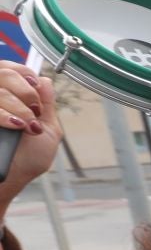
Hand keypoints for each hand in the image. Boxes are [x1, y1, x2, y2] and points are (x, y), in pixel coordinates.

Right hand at [0, 66, 56, 199]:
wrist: (9, 181)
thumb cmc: (26, 161)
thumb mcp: (46, 130)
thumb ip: (46, 104)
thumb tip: (44, 79)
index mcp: (10, 98)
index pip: (9, 68)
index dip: (23, 73)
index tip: (35, 88)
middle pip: (3, 72)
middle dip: (24, 91)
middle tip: (32, 112)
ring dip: (16, 105)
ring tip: (23, 126)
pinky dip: (3, 114)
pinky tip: (14, 125)